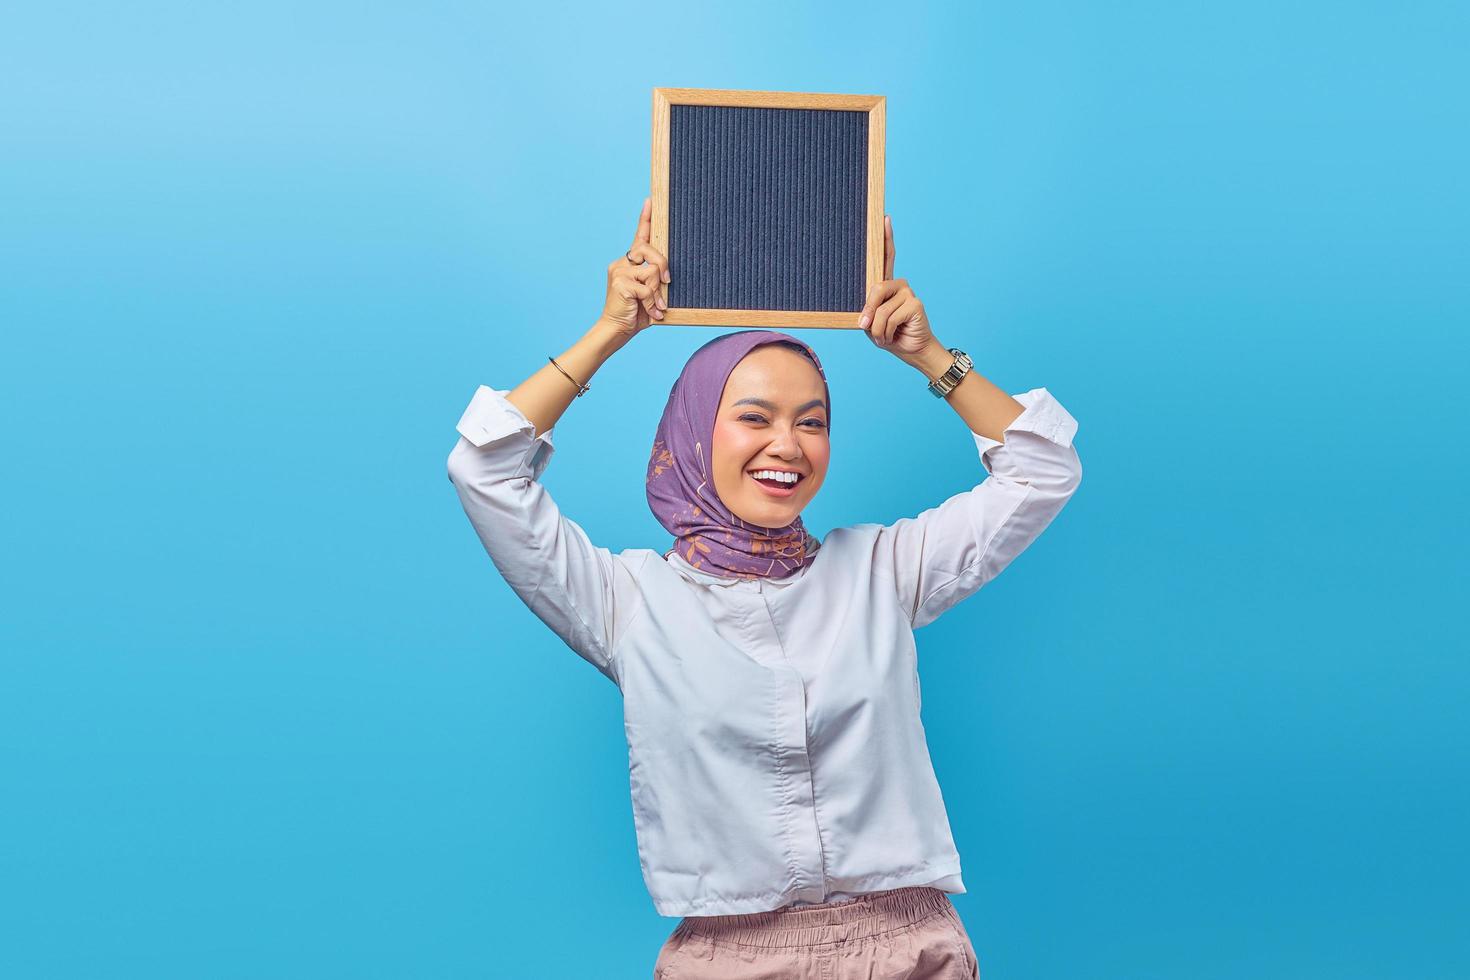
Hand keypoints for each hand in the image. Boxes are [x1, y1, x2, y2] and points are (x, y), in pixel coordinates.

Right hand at [598, 197, 670, 339]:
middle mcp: (621, 263)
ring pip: (652, 270)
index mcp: (629, 263)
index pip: (639, 237)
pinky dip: (653, 302)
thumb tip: (666, 274)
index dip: (645, 219)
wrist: (616, 331)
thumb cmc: (635, 314)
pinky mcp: (621, 282)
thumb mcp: (650, 293)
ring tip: (655, 306)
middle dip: (663, 265)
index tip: (650, 201)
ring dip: (658, 291)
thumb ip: (656, 279)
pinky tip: (651, 313)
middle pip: (649, 249)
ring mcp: (619, 271)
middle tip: (668, 281)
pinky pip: (648, 287)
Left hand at [858, 214, 938, 364]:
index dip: (885, 238)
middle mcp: (898, 284)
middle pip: (875, 288)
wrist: (911, 351)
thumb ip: (867, 313)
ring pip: (881, 308)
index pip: (885, 258)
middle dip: (868, 312)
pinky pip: (889, 316)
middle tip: (866, 326)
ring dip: (877, 328)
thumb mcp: (871, 324)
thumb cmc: (889, 336)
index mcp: (886, 286)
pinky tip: (894, 335)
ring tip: (884, 335)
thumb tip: (864, 317)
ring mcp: (908, 291)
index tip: (884, 217)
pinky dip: (886, 331)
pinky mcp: (915, 303)